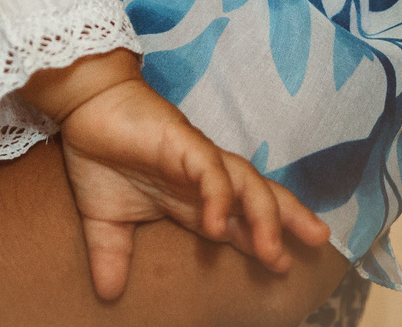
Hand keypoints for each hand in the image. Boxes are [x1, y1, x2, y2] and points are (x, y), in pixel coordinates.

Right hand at [31, 54, 326, 301]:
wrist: (84, 106)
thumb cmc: (101, 153)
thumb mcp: (106, 220)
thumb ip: (112, 255)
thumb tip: (106, 295)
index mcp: (193, 197)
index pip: (240, 221)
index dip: (264, 241)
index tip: (286, 267)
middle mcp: (205, 179)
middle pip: (260, 198)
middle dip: (290, 220)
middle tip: (317, 243)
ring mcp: (197, 160)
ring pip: (246, 184)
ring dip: (264, 217)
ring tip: (274, 252)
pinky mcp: (182, 143)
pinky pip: (211, 170)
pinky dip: (219, 197)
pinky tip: (218, 225)